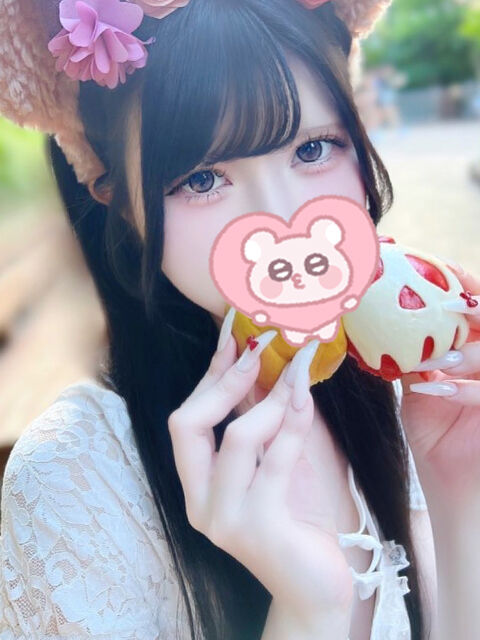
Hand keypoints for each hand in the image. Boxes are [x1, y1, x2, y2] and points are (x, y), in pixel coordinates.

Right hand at [167, 312, 353, 620]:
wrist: (315, 585)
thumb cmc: (297, 517)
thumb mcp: (273, 458)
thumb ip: (260, 419)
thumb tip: (263, 361)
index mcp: (196, 482)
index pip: (187, 417)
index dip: (209, 373)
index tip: (232, 334)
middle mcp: (199, 500)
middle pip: (187, 424)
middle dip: (225, 380)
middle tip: (260, 348)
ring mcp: (223, 517)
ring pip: (235, 439)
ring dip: (269, 400)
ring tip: (297, 376)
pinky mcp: (256, 528)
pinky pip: (273, 462)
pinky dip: (291, 425)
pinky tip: (306, 401)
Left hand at [400, 263, 479, 505]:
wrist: (451, 486)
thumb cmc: (438, 438)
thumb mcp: (421, 391)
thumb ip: (414, 359)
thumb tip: (382, 326)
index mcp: (478, 357)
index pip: (479, 316)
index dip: (468, 289)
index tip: (445, 274)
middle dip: (479, 311)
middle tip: (453, 304)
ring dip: (471, 355)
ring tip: (440, 362)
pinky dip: (468, 390)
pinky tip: (439, 390)